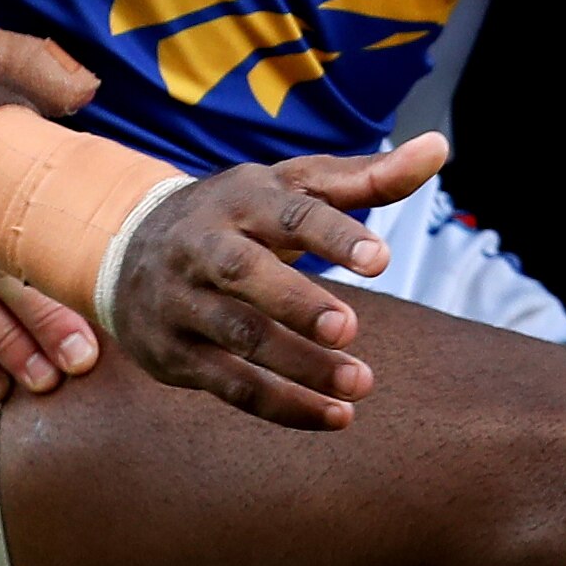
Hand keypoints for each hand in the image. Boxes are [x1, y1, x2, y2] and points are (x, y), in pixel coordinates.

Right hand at [102, 132, 447, 431]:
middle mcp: (203, 246)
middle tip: (350, 328)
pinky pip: (228, 385)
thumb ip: (367, 177)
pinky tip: (334, 417)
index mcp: (241, 198)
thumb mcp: (293, 186)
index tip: (382, 259)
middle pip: (245, 274)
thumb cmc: (240, 214)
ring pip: (237, 337)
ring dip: (298, 365)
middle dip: (297, 302)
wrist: (125, 245)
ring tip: (360, 385)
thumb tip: (440, 147)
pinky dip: (282, 405)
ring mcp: (182, 302)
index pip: (288, 212)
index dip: (334, 235)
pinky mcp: (174, 353)